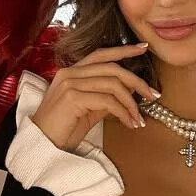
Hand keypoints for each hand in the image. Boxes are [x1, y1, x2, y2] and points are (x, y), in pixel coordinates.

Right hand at [30, 42, 159, 150]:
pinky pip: (107, 101)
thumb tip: (129, 90)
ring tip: (138, 118)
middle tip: (152, 94)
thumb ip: (105, 98)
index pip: (101, 54)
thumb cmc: (63, 130)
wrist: (42, 145)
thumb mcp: (88, 111)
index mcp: (71, 72)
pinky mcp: (72, 98)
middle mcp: (70, 73)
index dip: (123, 50)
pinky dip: (122, 112)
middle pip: (112, 68)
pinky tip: (128, 123)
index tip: (143, 49)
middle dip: (137, 81)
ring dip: (131, 102)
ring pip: (112, 84)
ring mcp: (70, 84)